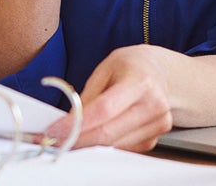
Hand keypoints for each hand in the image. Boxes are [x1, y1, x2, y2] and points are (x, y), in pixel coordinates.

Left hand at [45, 45, 174, 151]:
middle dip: (76, 140)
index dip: (77, 124)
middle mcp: (153, 105)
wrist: (162, 73)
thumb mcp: (106, 68)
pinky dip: (104, 143)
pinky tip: (98, 131)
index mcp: (140, 81)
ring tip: (71, 134)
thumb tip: (69, 122)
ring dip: (87, 144)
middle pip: (107, 133)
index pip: (104, 109)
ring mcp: (157, 125)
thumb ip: (88, 95)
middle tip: (53, 140)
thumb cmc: (132, 66)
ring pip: (112, 145)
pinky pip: (121, 147)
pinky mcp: (153, 138)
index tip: (53, 130)